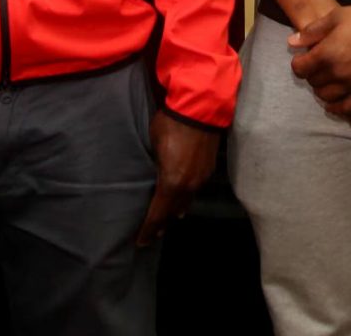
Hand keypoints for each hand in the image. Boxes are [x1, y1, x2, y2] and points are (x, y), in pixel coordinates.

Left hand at [136, 111, 218, 246]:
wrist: (199, 109)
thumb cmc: (170, 124)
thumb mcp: (154, 145)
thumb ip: (156, 165)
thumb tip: (157, 173)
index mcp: (171, 183)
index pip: (158, 214)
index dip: (149, 229)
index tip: (142, 241)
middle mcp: (188, 186)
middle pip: (174, 211)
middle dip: (164, 222)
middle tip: (155, 232)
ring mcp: (200, 178)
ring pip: (187, 201)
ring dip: (177, 209)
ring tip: (170, 217)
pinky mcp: (209, 169)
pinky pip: (195, 189)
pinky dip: (187, 195)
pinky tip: (183, 195)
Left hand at [288, 0, 350, 111]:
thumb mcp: (336, 17)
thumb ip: (312, 31)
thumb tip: (292, 42)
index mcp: (327, 53)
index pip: (300, 68)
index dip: (299, 64)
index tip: (303, 61)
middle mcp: (338, 72)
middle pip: (314, 82)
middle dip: (312, 75)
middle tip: (317, 69)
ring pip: (327, 97)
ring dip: (323, 90)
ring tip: (327, 82)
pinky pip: (347, 109)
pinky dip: (338, 107)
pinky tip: (336, 102)